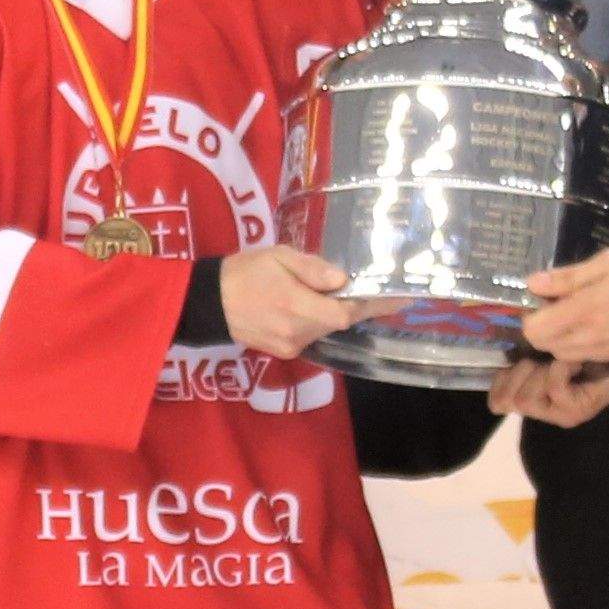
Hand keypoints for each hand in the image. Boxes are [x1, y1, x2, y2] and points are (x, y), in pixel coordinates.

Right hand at [219, 243, 358, 360]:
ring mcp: (290, 346)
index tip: (398, 299)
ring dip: (333, 313)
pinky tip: (308, 306)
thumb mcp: (278, 257)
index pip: (345, 313)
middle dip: (353, 305)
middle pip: (339, 322)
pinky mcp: (284, 351)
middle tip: (368, 289)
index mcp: (296, 306)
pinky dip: (317, 321)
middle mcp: (297, 332)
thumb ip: (312, 269)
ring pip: (325, 329)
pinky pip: (311, 335)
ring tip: (331, 294)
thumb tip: (342, 280)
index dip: (372, 307)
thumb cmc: (245, 272)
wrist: (210, 302)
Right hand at [491, 348, 608, 426]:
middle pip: (507, 400)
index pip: (496, 401)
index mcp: (535, 396)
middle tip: (544, 359)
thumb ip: (525, 351)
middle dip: (521, 371)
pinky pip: (553, 388)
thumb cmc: (591, 346)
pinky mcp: (577, 411)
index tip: (518, 360)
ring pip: (525, 398)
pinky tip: (576, 362)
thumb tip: (504, 345)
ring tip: (560, 360)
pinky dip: (561, 368)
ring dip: (539, 371)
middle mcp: (545, 410)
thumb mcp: (550, 346)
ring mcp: (560, 414)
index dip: (501, 379)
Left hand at [517, 242, 608, 368]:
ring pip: (563, 352)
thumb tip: (532, 284)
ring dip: (561, 335)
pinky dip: (580, 342)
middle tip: (560, 301)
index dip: (531, 313)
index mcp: (583, 313)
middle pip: (544, 345)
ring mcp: (604, 352)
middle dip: (544, 325)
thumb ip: (568, 277)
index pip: (533, 330)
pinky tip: (598, 319)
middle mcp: (589, 339)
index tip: (545, 296)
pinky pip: (585, 354)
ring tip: (580, 309)